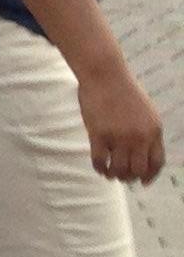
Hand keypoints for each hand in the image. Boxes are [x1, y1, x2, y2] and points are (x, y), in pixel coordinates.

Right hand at [80, 67, 165, 184]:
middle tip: (122, 177)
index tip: (143, 181)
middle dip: (130, 177)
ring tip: (110, 174)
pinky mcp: (99, 134)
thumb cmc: (123, 90)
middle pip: (138, 169)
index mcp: (154, 131)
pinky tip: (99, 167)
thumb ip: (147, 132)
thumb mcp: (147, 112)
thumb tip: (142, 152)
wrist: (105, 74)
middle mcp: (139, 137)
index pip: (156, 162)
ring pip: (119, 169)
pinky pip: (100, 161)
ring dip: (115, 175)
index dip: (150, 176)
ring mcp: (119, 137)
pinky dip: (100, 168)